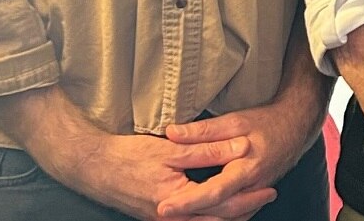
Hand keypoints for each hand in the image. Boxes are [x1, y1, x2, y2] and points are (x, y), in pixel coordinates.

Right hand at [0, 85, 256, 220]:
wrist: (94, 167)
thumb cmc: (130, 156)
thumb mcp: (172, 149)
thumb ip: (208, 150)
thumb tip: (240, 149)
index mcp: (176, 202)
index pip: (221, 204)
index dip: (248, 196)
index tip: (269, 187)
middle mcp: (170, 219)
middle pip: (216, 220)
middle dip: (244, 209)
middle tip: (268, 195)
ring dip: (229, 214)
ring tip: (252, 201)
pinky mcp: (158, 217)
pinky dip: (211, 215)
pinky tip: (221, 205)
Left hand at [156, 98, 319, 220]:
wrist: (297, 126)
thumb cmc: (266, 121)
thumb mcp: (234, 121)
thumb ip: (203, 130)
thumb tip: (172, 132)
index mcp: (246, 168)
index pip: (213, 191)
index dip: (188, 201)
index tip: (164, 206)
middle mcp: (252, 187)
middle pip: (218, 211)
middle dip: (189, 215)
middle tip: (162, 213)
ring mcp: (255, 195)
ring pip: (229, 217)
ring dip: (204, 219)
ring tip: (177, 218)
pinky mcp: (256, 196)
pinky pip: (237, 215)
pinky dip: (220, 218)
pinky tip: (203, 216)